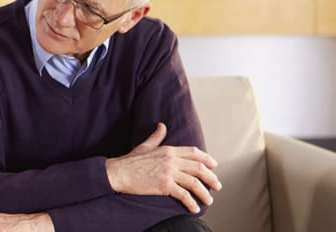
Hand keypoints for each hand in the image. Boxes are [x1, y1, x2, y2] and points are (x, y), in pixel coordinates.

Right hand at [105, 122, 222, 212]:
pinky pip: (184, 195)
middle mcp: (171, 160)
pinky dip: (191, 203)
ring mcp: (168, 172)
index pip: (194, 152)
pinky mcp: (164, 185)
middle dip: (211, 178)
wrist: (117, 172)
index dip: (207, 159)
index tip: (213, 166)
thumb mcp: (145, 146)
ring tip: (208, 200)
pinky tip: (194, 209)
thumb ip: (156, 137)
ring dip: (204, 193)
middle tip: (217, 186)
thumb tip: (162, 126)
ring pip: (195, 183)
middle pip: (199, 168)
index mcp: (168, 150)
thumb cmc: (129, 161)